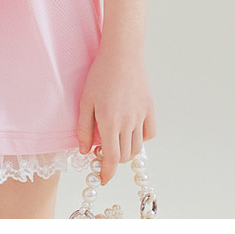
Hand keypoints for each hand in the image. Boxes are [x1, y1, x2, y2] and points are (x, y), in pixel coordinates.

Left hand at [76, 44, 155, 184]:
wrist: (122, 54)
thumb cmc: (100, 75)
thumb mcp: (85, 101)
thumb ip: (84, 128)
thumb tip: (86, 151)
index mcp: (109, 122)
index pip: (111, 158)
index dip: (107, 172)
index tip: (102, 179)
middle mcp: (128, 122)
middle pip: (124, 155)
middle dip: (113, 159)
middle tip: (102, 149)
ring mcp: (141, 116)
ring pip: (137, 147)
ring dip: (126, 151)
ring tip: (115, 140)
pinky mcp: (150, 109)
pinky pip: (149, 134)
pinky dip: (141, 139)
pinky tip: (131, 131)